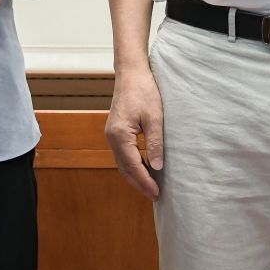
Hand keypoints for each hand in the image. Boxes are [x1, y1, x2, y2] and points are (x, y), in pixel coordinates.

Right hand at [105, 66, 164, 200]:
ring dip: (135, 176)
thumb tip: (157, 168)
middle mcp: (111, 137)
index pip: (133, 166)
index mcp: (119, 135)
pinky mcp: (116, 131)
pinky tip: (145, 168)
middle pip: (124, 168)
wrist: (131, 73)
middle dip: (139, 183)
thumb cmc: (144, 91)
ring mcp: (111, 134)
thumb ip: (155, 143)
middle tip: (155, 196)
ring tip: (151, 186)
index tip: (157, 194)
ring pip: (122, 163)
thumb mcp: (155, 117)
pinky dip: (133, 165)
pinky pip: (123, 154)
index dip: (145, 182)